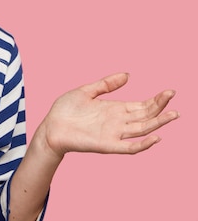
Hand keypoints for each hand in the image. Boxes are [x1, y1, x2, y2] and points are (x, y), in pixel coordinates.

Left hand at [37, 73, 178, 158]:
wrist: (50, 127)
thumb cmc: (65, 110)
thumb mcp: (86, 91)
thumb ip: (106, 84)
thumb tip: (127, 74)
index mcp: (114, 109)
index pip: (142, 105)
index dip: (156, 100)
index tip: (169, 91)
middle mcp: (117, 122)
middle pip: (146, 116)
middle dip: (160, 107)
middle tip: (173, 95)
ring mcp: (113, 134)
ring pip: (142, 130)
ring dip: (158, 123)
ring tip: (173, 114)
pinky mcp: (106, 145)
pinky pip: (129, 148)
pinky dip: (143, 144)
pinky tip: (155, 136)